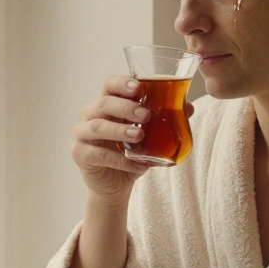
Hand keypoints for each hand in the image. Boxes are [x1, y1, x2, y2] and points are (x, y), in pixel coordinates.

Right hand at [72, 76, 194, 204]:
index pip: (109, 85)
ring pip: (98, 126)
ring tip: (139, 135)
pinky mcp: (80, 154)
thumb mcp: (150, 136)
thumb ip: (165, 120)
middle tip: (146, 115)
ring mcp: (81, 134)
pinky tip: (138, 164)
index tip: (138, 87)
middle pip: (104, 103)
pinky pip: (99, 154)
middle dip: (125, 107)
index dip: (121, 83)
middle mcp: (90, 115)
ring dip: (120, 130)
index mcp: (106, 104)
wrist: (116, 184)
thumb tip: (189, 107)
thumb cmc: (130, 153)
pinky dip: (120, 160)